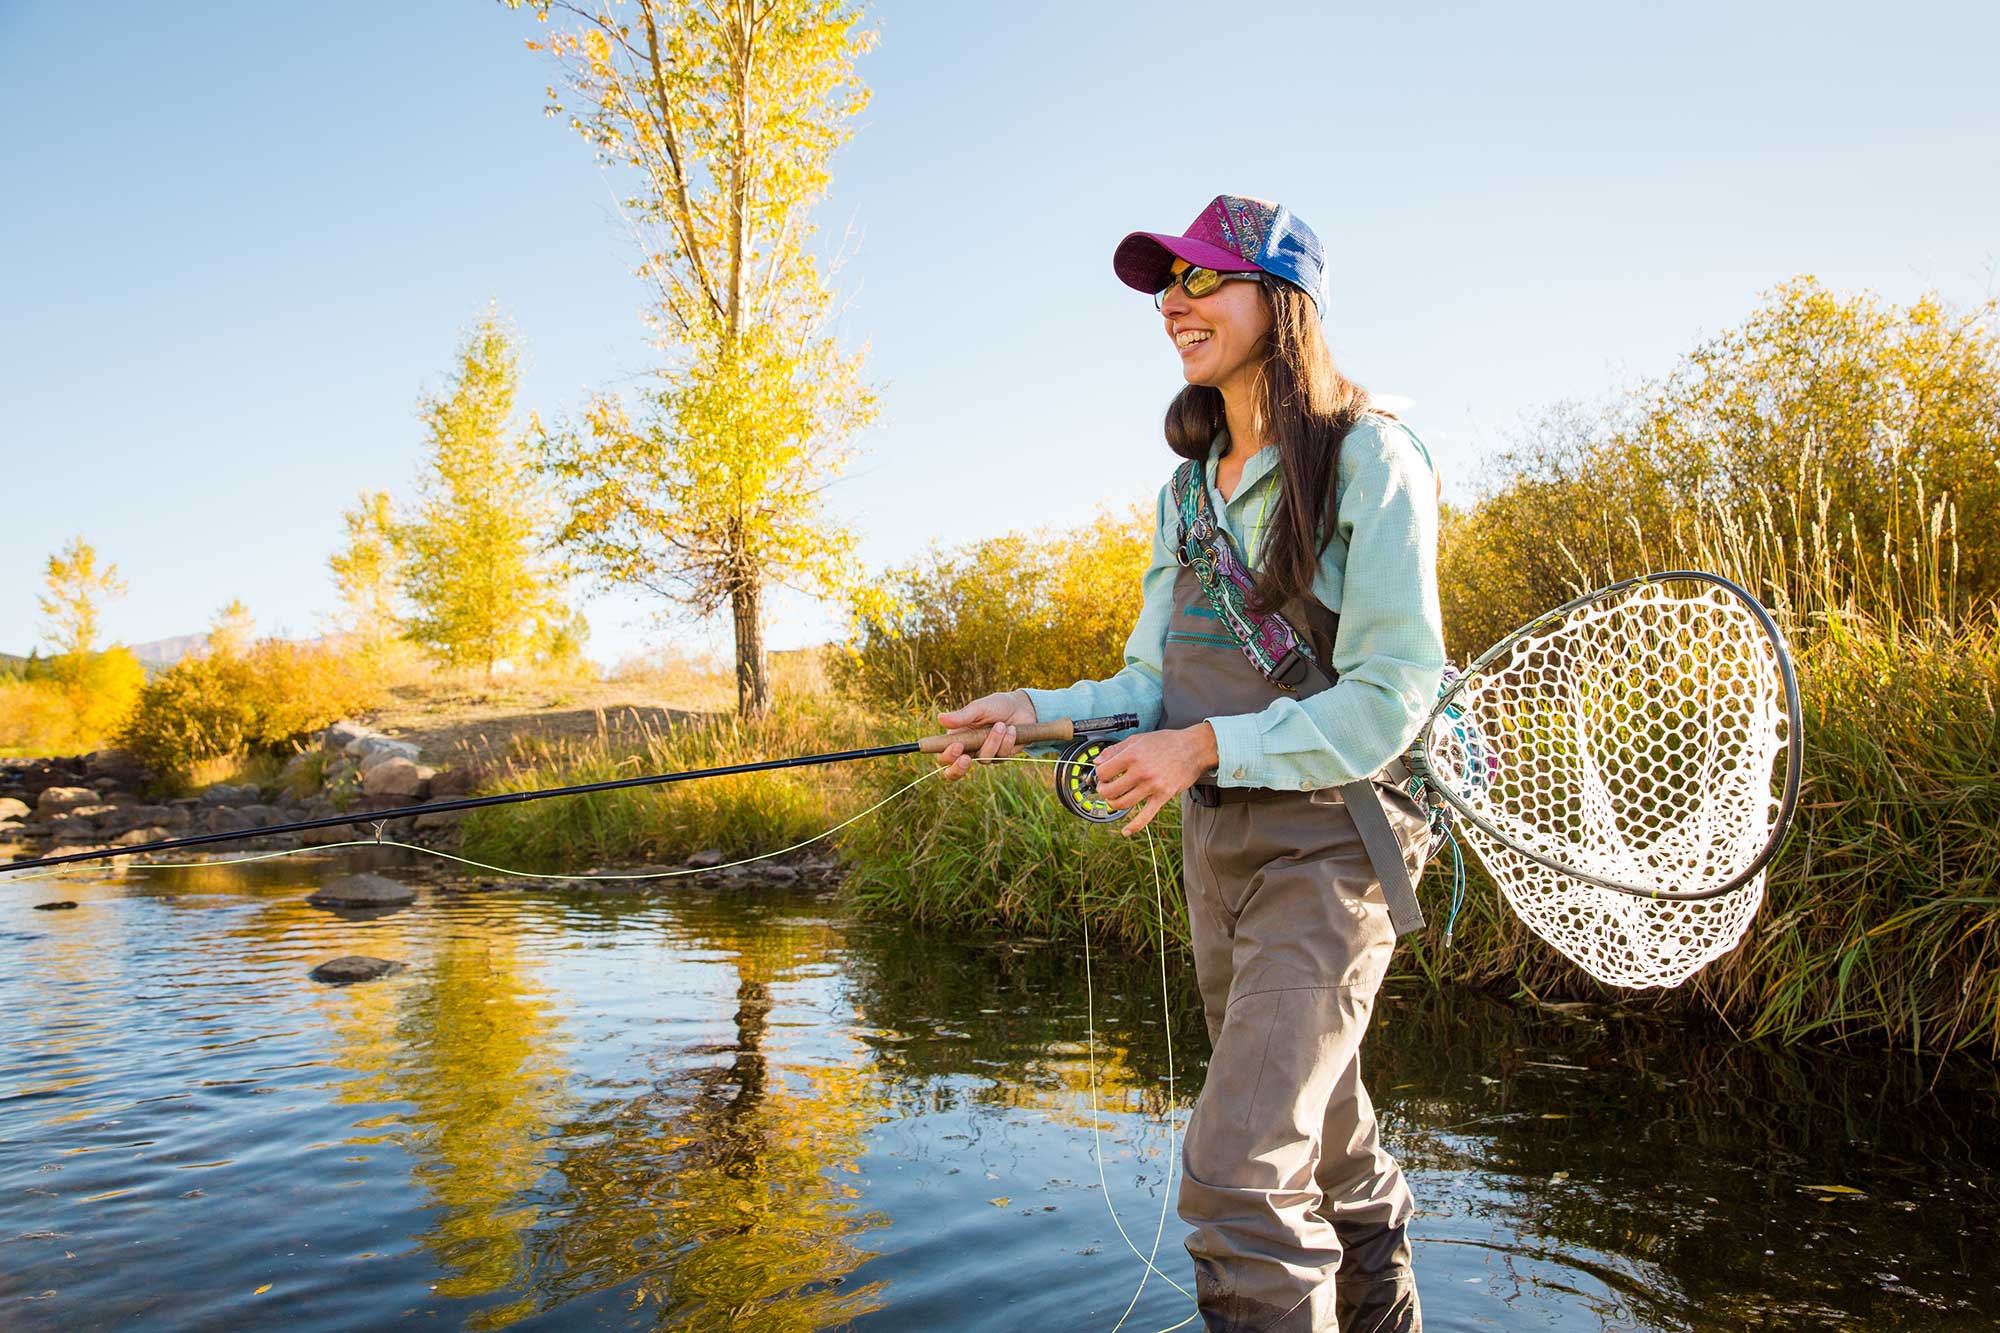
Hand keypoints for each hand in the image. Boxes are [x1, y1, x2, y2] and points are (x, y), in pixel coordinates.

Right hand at [935, 690, 1037, 780]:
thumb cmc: (996, 705)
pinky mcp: (1000, 757)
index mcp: (957, 737)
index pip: (943, 755)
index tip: (957, 746)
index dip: (947, 756)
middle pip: (954, 772)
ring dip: (993, 741)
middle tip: (966, 759)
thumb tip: (940, 718)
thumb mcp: (979, 708)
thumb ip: (961, 716)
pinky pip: (1001, 756)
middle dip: (958, 769)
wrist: (1022, 708)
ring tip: (1002, 724)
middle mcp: (968, 749)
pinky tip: (1012, 730)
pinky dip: (1007, 742)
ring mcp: (985, 754)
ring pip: (984, 759)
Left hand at [1092, 723, 1218, 835]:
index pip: (1103, 772)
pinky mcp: (1163, 796)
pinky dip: (1134, 826)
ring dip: (1114, 804)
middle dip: (1103, 791)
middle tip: (1106, 789)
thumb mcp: (1138, 739)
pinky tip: (1126, 831)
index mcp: (1132, 756)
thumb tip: (1098, 761)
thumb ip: (1116, 750)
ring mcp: (1152, 786)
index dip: (1100, 775)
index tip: (1103, 776)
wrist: (1194, 749)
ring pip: (1123, 804)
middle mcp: (1141, 771)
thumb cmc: (1167, 742)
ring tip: (1115, 800)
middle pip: (1110, 790)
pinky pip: (1146, 816)